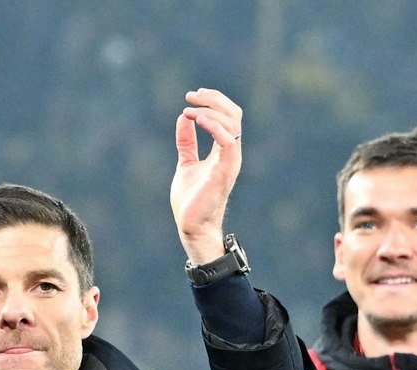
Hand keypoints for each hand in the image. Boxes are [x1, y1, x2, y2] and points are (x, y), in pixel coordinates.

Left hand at [170, 88, 244, 264]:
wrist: (191, 227)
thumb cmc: (192, 200)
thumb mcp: (186, 163)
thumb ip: (187, 142)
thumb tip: (183, 119)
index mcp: (224, 151)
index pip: (228, 116)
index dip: (213, 101)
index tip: (191, 97)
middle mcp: (231, 154)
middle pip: (233, 114)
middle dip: (213, 99)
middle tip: (191, 96)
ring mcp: (230, 162)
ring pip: (232, 124)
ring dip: (210, 111)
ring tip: (189, 110)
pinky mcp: (224, 171)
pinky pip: (227, 141)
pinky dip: (213, 126)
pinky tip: (196, 120)